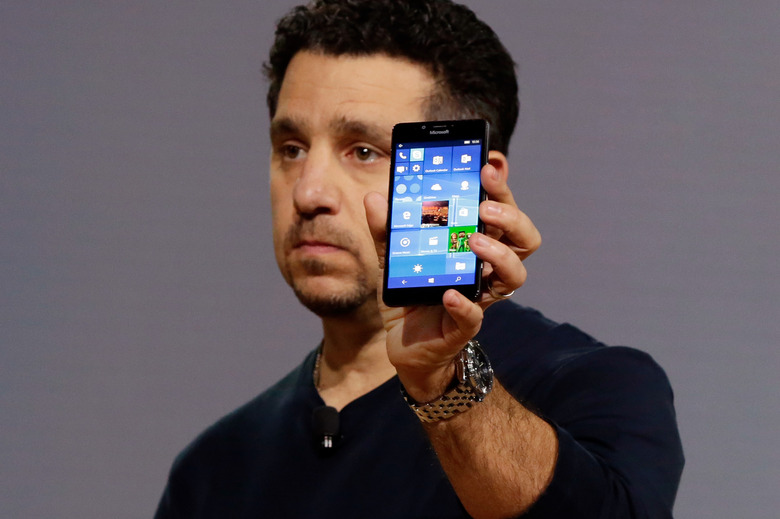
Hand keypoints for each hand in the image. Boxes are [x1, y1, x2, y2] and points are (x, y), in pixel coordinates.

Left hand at [363, 152, 539, 402]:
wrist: (406, 348)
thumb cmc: (411, 297)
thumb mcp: (394, 259)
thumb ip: (387, 230)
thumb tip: (375, 198)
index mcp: (474, 246)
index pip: (499, 212)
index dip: (501, 187)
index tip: (489, 163)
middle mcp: (486, 270)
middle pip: (523, 238)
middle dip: (511, 215)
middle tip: (484, 206)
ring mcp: (480, 298)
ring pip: (515, 275)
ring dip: (498, 254)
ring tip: (473, 241)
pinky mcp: (463, 326)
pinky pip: (474, 316)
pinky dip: (465, 304)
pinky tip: (449, 294)